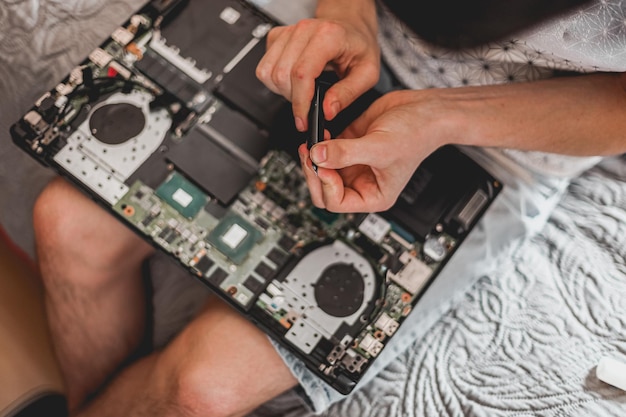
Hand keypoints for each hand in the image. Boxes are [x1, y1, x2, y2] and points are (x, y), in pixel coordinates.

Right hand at [256, 0, 379, 131]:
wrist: (351, 28)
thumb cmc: (358, 46)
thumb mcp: (367, 73)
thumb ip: (348, 94)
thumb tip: (328, 111)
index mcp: (328, 36)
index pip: (301, 73)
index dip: (300, 102)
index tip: (304, 120)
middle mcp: (304, 30)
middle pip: (281, 75)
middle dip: (293, 99)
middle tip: (308, 104)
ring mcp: (288, 32)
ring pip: (267, 72)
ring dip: (281, 91)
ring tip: (301, 92)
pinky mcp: (276, 37)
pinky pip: (263, 67)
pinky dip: (274, 81)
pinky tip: (292, 81)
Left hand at [298, 89, 452, 212]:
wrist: (426, 109)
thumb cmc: (416, 135)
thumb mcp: (379, 147)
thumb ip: (345, 153)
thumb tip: (317, 156)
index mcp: (373, 195)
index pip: (335, 202)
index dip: (325, 184)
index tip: (323, 164)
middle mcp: (362, 182)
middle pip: (323, 190)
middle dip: (314, 173)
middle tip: (309, 154)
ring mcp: (354, 163)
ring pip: (322, 169)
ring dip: (313, 157)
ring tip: (311, 141)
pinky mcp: (350, 144)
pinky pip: (325, 149)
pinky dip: (318, 141)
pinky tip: (319, 130)